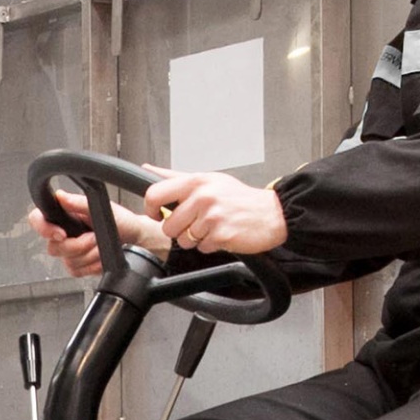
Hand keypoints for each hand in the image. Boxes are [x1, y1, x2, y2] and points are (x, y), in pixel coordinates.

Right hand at [27, 189, 169, 276]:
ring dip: (90, 255)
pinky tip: (101, 257)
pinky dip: (92, 266)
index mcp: (63, 215)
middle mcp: (62, 233)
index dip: (45, 229)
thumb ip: (78, 202)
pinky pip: (77, 271)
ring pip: (68, 261)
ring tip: (101, 245)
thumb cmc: (119, 220)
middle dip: (78, 246)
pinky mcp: (77, 266)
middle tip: (94, 238)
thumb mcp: (100, 206)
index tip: (62, 234)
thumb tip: (60, 196)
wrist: (133, 237)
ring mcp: (69, 252)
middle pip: (54, 248)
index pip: (37, 220)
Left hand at [144, 169, 287, 256]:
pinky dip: (210, 245)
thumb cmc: (240, 198)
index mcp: (196, 181)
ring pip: (184, 240)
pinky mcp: (220, 236)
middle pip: (168, 226)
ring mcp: (211, 217)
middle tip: (196, 224)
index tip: (156, 214)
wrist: (272, 213)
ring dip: (196, 239)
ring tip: (212, 228)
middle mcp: (202, 197)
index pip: (155, 194)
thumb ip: (176, 177)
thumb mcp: (208, 179)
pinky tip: (222, 234)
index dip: (150, 209)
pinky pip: (202, 248)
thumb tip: (148, 170)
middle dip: (179, 230)